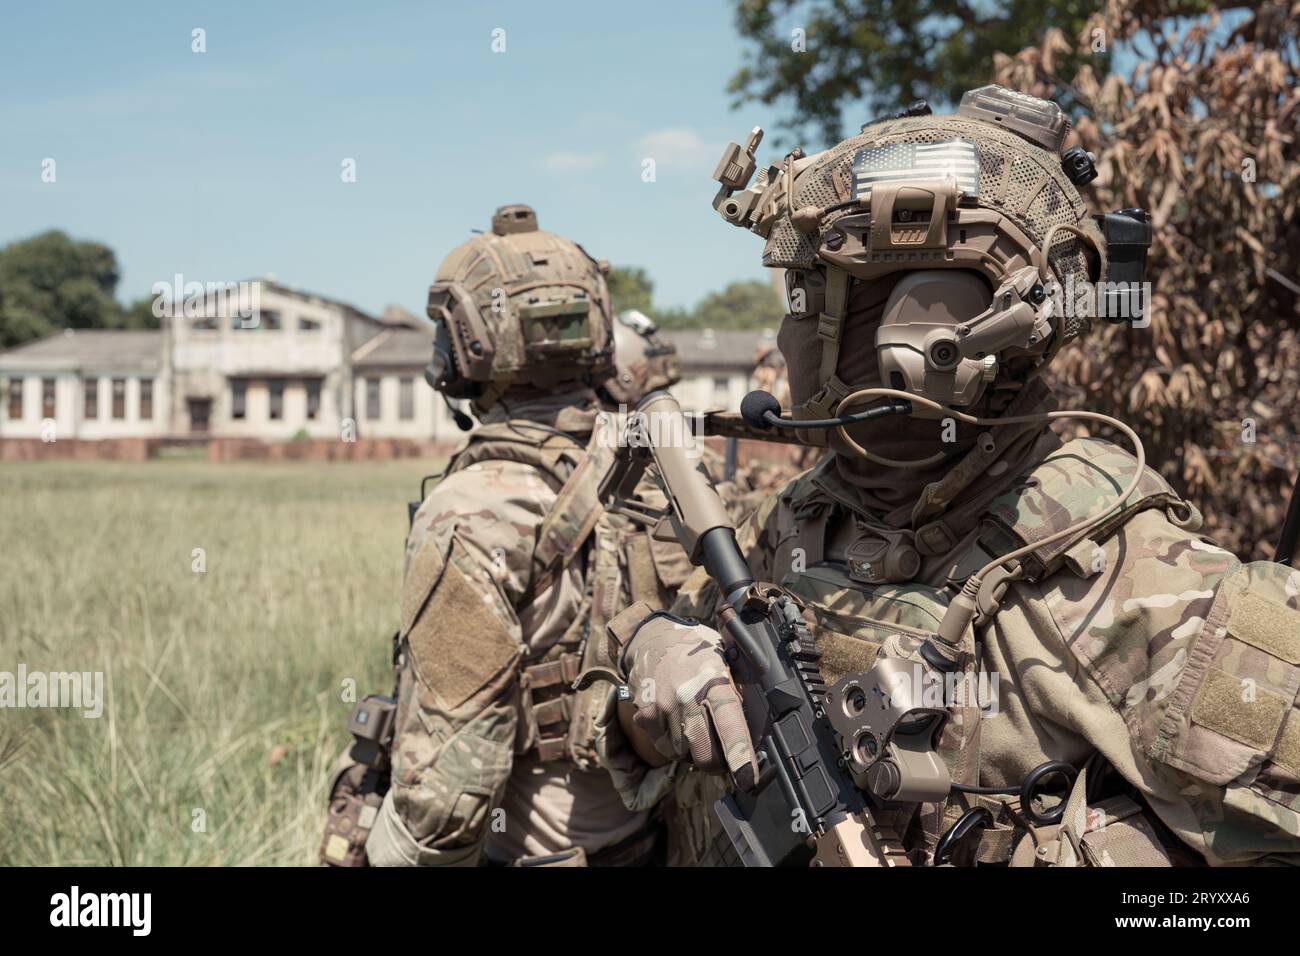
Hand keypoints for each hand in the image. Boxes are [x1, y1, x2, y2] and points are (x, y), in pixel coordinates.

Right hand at [622, 614, 757, 779]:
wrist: (656, 638)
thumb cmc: (699, 652)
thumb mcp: (728, 664)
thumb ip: (739, 696)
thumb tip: (757, 738)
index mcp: (715, 682)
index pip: (730, 727)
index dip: (740, 757)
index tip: (747, 779)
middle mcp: (687, 696)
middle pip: (705, 755)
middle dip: (717, 763)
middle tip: (723, 755)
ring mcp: (664, 708)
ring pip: (684, 755)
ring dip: (694, 752)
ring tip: (697, 726)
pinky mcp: (646, 715)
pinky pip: (665, 749)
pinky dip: (674, 745)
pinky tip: (679, 724)